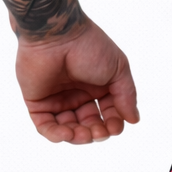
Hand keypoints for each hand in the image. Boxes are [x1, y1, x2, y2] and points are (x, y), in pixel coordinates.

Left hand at [15, 20, 138, 142]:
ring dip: (78, 137)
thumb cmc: (89, 46)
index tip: (116, 127)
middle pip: (88, 124)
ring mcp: (56, 99)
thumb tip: (134, 120)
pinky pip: (45, 125)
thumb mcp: (118, 70)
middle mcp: (77, 94)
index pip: (108, 113)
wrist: (57, 34)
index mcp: (97, 86)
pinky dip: (55, 134)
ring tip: (84, 134)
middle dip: (96, 132)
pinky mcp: (37, 102)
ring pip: (68, 129)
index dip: (113, 123)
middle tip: (100, 133)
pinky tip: (67, 133)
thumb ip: (126, 95)